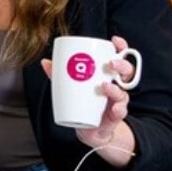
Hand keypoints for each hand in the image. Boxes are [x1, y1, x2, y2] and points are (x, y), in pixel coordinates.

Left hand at [42, 33, 138, 156]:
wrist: (89, 129)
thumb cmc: (83, 102)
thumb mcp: (71, 87)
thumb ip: (60, 76)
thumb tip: (45, 62)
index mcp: (107, 75)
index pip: (119, 57)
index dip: (120, 47)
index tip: (115, 41)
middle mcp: (116, 85)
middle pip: (126, 71)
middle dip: (122, 64)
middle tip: (111, 63)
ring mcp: (118, 101)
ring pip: (124, 91)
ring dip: (116, 88)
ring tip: (105, 87)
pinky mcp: (116, 115)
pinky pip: (121, 111)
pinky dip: (119, 109)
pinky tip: (115, 108)